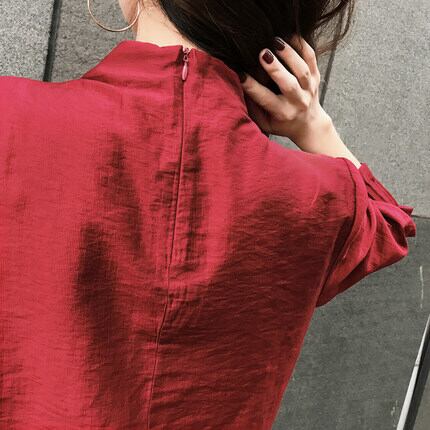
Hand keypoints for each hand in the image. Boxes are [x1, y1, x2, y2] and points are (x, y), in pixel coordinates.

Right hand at [240, 35, 331, 149]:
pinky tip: (290, 36)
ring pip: (302, 70)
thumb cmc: (281, 123)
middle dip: (275, 68)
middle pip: (288, 84)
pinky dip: (303, 46)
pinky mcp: (316, 77)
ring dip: (289, 54)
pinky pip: (311, 58)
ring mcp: (309, 88)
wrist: (309, 124)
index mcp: (282, 113)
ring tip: (276, 41)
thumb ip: (253, 110)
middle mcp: (298, 102)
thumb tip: (237, 90)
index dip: (252, 87)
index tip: (240, 74)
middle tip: (263, 54)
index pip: (265, 99)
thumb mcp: (265, 124)